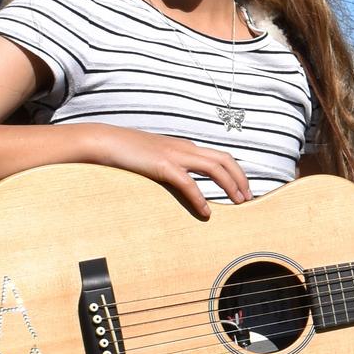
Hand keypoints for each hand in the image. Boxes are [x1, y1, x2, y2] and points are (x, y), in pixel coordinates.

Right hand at [92, 124, 251, 217]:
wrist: (104, 141)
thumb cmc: (127, 153)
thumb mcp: (156, 158)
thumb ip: (172, 168)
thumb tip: (183, 182)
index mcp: (185, 147)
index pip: (220, 157)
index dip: (236, 173)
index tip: (243, 190)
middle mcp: (185, 148)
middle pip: (225, 159)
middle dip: (241, 179)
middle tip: (249, 199)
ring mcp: (175, 155)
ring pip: (215, 167)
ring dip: (230, 185)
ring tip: (238, 203)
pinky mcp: (163, 165)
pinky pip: (189, 182)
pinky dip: (201, 198)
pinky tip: (206, 212)